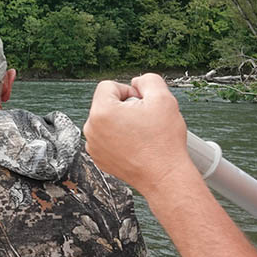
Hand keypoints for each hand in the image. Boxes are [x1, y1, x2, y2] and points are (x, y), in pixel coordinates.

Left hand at [83, 73, 193, 194]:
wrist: (165, 177)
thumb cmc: (164, 141)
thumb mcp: (163, 98)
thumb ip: (148, 80)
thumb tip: (136, 82)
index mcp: (101, 112)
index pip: (108, 86)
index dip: (129, 91)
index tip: (141, 104)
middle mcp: (91, 128)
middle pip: (106, 103)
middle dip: (124, 107)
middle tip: (144, 121)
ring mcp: (93, 145)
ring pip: (106, 121)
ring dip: (122, 123)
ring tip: (141, 135)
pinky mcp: (99, 158)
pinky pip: (106, 138)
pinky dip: (119, 138)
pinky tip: (136, 146)